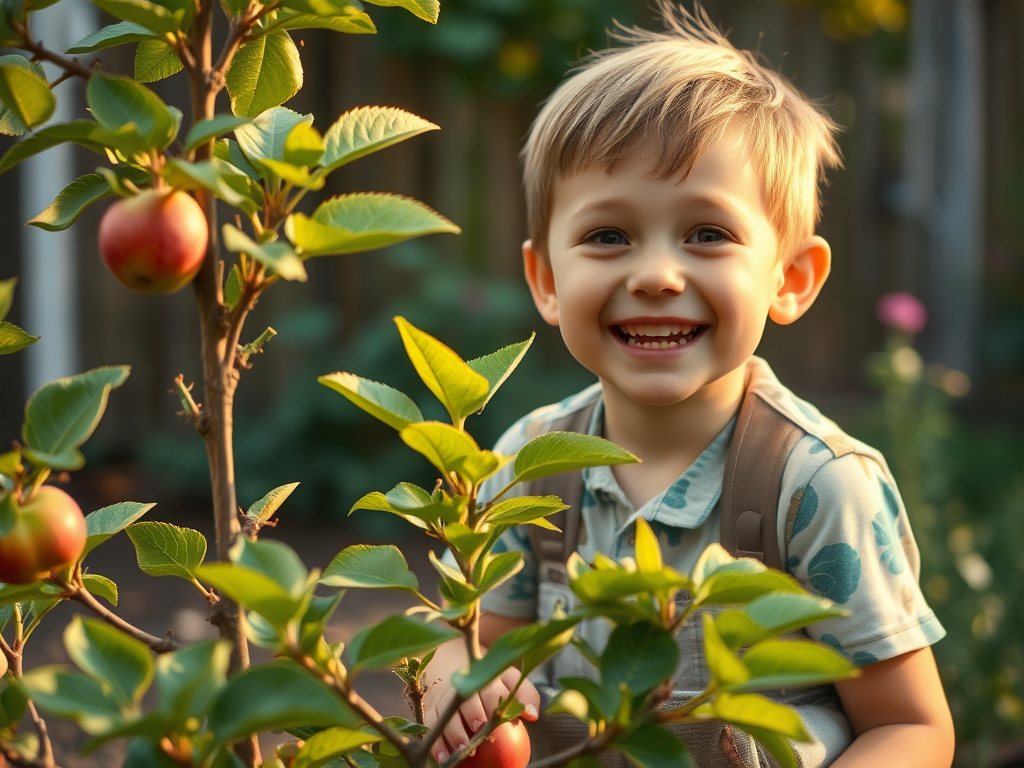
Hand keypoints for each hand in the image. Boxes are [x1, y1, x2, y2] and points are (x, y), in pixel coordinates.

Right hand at [425, 668, 539, 762]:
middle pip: (465, 698)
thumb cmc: (497, 691)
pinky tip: (443, 757)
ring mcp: (446, 697)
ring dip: (453, 731)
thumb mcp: (513, 685)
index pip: (488, 686)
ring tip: (462, 748)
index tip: (494, 716)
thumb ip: (526, 697)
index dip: (491, 700)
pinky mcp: (433, 710)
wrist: (465, 681)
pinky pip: (432, 725)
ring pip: (445, 712)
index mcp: (484, 676)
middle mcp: (463, 684)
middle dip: (471, 712)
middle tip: (478, 729)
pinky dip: (436, 742)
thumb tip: (531, 715)